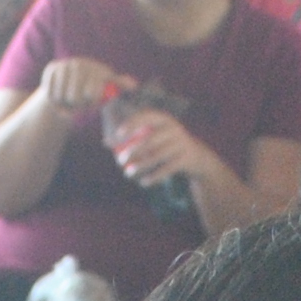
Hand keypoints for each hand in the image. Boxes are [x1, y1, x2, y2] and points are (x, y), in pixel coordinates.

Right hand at [36, 54, 122, 118]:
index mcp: (97, 69)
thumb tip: (134, 85)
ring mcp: (66, 65)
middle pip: (74, 97)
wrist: (67, 85)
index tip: (90, 103)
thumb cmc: (90, 90)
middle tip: (78, 105)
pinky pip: (50, 92)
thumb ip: (118, 85)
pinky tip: (58, 97)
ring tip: (68, 102)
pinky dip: (53, 100)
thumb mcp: (106, 87)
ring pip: (61, 96)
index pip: (92, 92)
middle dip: (75, 106)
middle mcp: (81, 63)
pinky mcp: (52, 68)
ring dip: (64, 104)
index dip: (89, 103)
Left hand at [106, 111, 223, 191]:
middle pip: (151, 139)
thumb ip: (133, 137)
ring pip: (158, 155)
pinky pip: (167, 169)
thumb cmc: (166, 145)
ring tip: (128, 172)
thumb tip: (105, 142)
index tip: (118, 134)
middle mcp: (174, 129)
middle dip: (134, 150)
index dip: (132, 123)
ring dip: (141, 165)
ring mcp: (181, 144)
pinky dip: (154, 176)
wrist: (195, 157)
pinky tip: (143, 182)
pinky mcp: (185, 159)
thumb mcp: (154, 136)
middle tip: (120, 160)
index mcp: (164, 119)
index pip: (146, 116)